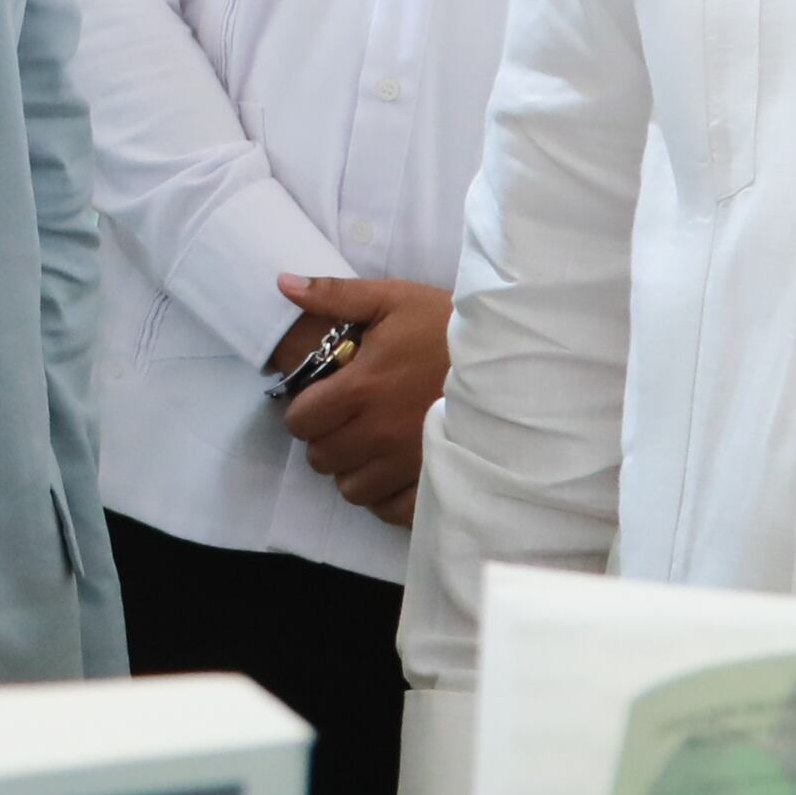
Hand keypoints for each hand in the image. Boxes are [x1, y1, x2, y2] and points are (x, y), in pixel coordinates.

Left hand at [271, 275, 454, 523]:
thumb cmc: (448, 327)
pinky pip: (392, 510)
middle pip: (322, 459)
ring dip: (353, 470)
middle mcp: (379, 433)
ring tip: (370, 447)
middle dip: (326, 440)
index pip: (301, 421)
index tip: (322, 402)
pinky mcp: (434, 482)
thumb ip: (335, 295)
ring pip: (353, 490)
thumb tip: (283, 284)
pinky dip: (386, 497)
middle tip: (346, 423)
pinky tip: (394, 473)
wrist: (512, 357)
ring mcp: (407, 464)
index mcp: (361, 388)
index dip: (304, 413)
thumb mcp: (393, 299)